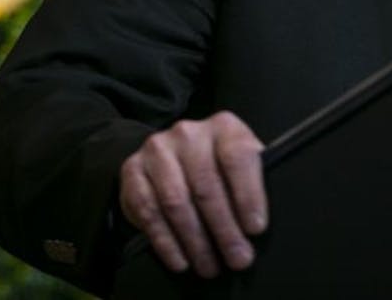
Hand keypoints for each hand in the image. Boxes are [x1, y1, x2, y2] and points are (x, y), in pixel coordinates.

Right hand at [117, 111, 266, 277]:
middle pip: (207, 185)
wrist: (170, 158)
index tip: (255, 228)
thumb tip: (258, 227)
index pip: (237, 156)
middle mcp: (188, 133)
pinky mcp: (133, 170)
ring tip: (209, 266)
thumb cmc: (217, 168)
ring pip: (177, 201)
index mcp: (223, 126)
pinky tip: (181, 260)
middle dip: (224, 229)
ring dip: (195, 240)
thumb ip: (253, 184)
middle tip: (237, 259)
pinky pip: (149, 211)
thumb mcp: (241, 166)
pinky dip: (166, 241)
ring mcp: (157, 149)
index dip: (248, 194)